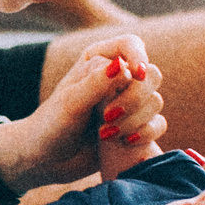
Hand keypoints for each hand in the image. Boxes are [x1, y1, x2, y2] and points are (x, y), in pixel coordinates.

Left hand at [0, 34, 164, 185]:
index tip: (137, 74)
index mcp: (99, 60)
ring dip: (134, 119)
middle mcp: (118, 78)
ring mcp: (128, 102)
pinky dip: (145, 133)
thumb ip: (96, 83)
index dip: (139, 56)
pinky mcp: (135, 126)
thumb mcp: (71, 102)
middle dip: (135, 97)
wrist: (46, 159)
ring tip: (105, 133)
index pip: (131, 45)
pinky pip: (157, 124)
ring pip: (155, 101)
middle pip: (151, 75)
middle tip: (108, 116)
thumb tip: (123, 66)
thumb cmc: (52, 125)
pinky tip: (124, 142)